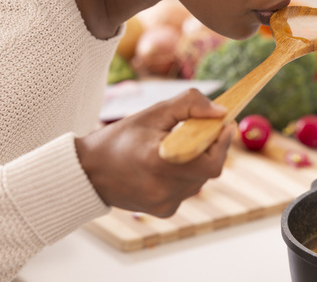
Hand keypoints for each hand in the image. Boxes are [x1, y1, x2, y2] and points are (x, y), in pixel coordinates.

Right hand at [75, 89, 234, 217]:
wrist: (90, 171)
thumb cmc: (122, 137)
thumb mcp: (153, 112)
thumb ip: (190, 105)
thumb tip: (221, 112)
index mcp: (161, 161)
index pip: (211, 161)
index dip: (223, 142)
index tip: (226, 124)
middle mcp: (164, 188)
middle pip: (209, 170)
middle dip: (211, 148)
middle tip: (205, 130)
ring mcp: (165, 203)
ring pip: (200, 180)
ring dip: (198, 162)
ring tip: (177, 147)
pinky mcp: (164, 211)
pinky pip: (187, 190)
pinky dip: (185, 176)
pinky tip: (166, 166)